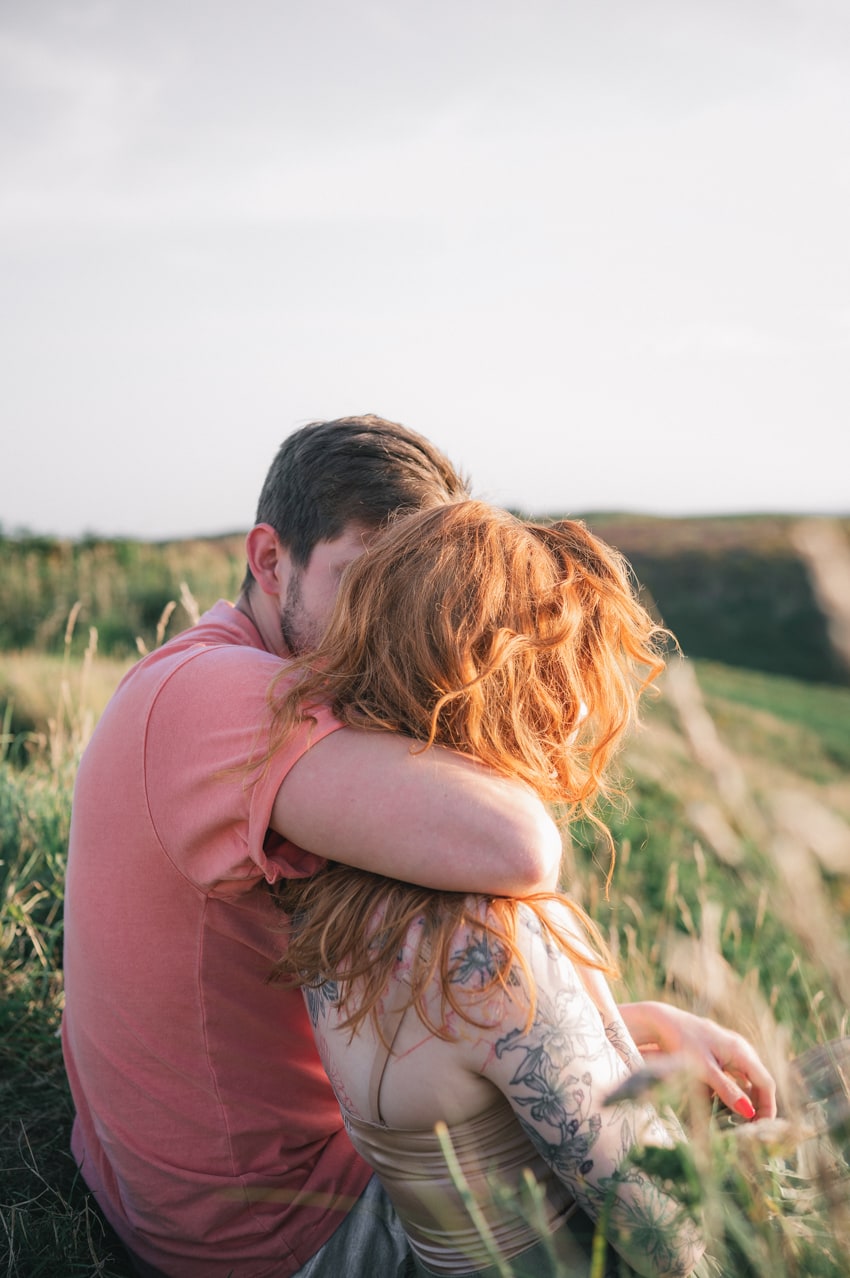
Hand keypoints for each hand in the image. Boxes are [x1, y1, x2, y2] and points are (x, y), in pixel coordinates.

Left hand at [618, 1001, 776, 1119]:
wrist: (662, 1021)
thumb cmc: (682, 1041)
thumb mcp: (703, 1069)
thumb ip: (726, 1090)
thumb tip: (748, 1112)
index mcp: (741, 1051)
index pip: (766, 1083)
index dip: (768, 1107)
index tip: (762, 1128)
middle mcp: (740, 1048)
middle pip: (759, 1081)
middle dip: (758, 1105)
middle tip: (751, 1128)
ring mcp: (731, 1049)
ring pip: (747, 1078)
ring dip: (746, 1098)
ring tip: (740, 1120)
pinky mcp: (719, 1051)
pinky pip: (735, 1074)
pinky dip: (734, 1089)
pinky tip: (723, 1103)